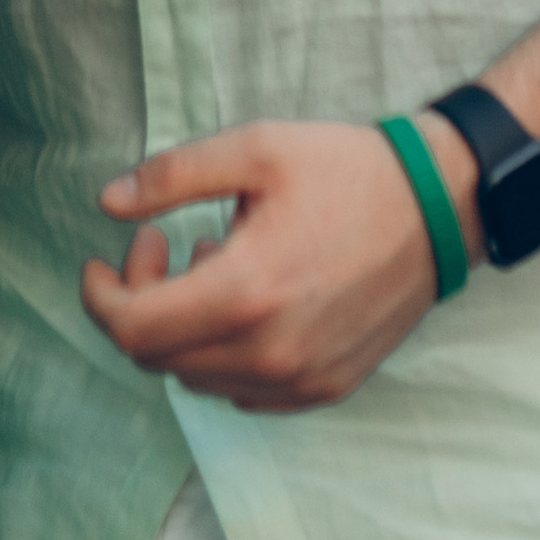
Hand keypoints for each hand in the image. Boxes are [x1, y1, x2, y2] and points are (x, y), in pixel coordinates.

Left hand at [79, 117, 473, 411]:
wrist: (440, 208)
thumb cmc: (347, 170)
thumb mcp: (254, 149)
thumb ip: (171, 177)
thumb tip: (106, 202)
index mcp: (246, 292)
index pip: (133, 328)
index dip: (100, 296)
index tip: (102, 259)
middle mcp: (270, 353)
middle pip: (157, 358)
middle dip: (138, 301)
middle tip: (162, 244)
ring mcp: (300, 380)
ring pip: (196, 378)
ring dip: (182, 327)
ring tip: (214, 262)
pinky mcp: (325, 389)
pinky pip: (242, 391)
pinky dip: (222, 353)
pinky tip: (248, 299)